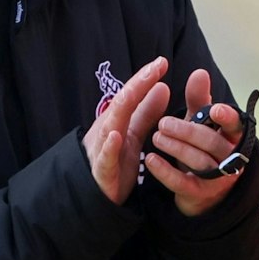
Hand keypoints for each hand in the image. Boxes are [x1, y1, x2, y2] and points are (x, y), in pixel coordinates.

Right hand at [84, 57, 170, 204]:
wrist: (96, 198)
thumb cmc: (115, 163)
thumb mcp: (134, 135)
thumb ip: (146, 113)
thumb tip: (162, 86)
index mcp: (116, 121)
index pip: (130, 95)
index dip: (144, 78)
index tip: (162, 62)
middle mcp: (107, 131)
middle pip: (121, 105)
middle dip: (137, 85)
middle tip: (155, 68)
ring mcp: (101, 151)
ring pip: (109, 127)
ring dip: (121, 109)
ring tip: (136, 90)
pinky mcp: (102, 172)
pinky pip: (104, 158)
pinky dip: (109, 147)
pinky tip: (116, 136)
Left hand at [144, 68, 244, 216]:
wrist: (200, 192)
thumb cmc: (201, 149)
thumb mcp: (201, 124)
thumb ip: (199, 100)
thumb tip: (200, 72)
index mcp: (233, 138)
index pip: (237, 127)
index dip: (228, 118)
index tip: (215, 109)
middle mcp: (230, 159)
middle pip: (213, 143)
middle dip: (187, 131)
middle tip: (163, 123)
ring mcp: (217, 179)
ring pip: (199, 162)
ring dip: (175, 148)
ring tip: (155, 137)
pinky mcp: (199, 194)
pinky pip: (183, 183)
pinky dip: (165, 171)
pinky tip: (150, 160)